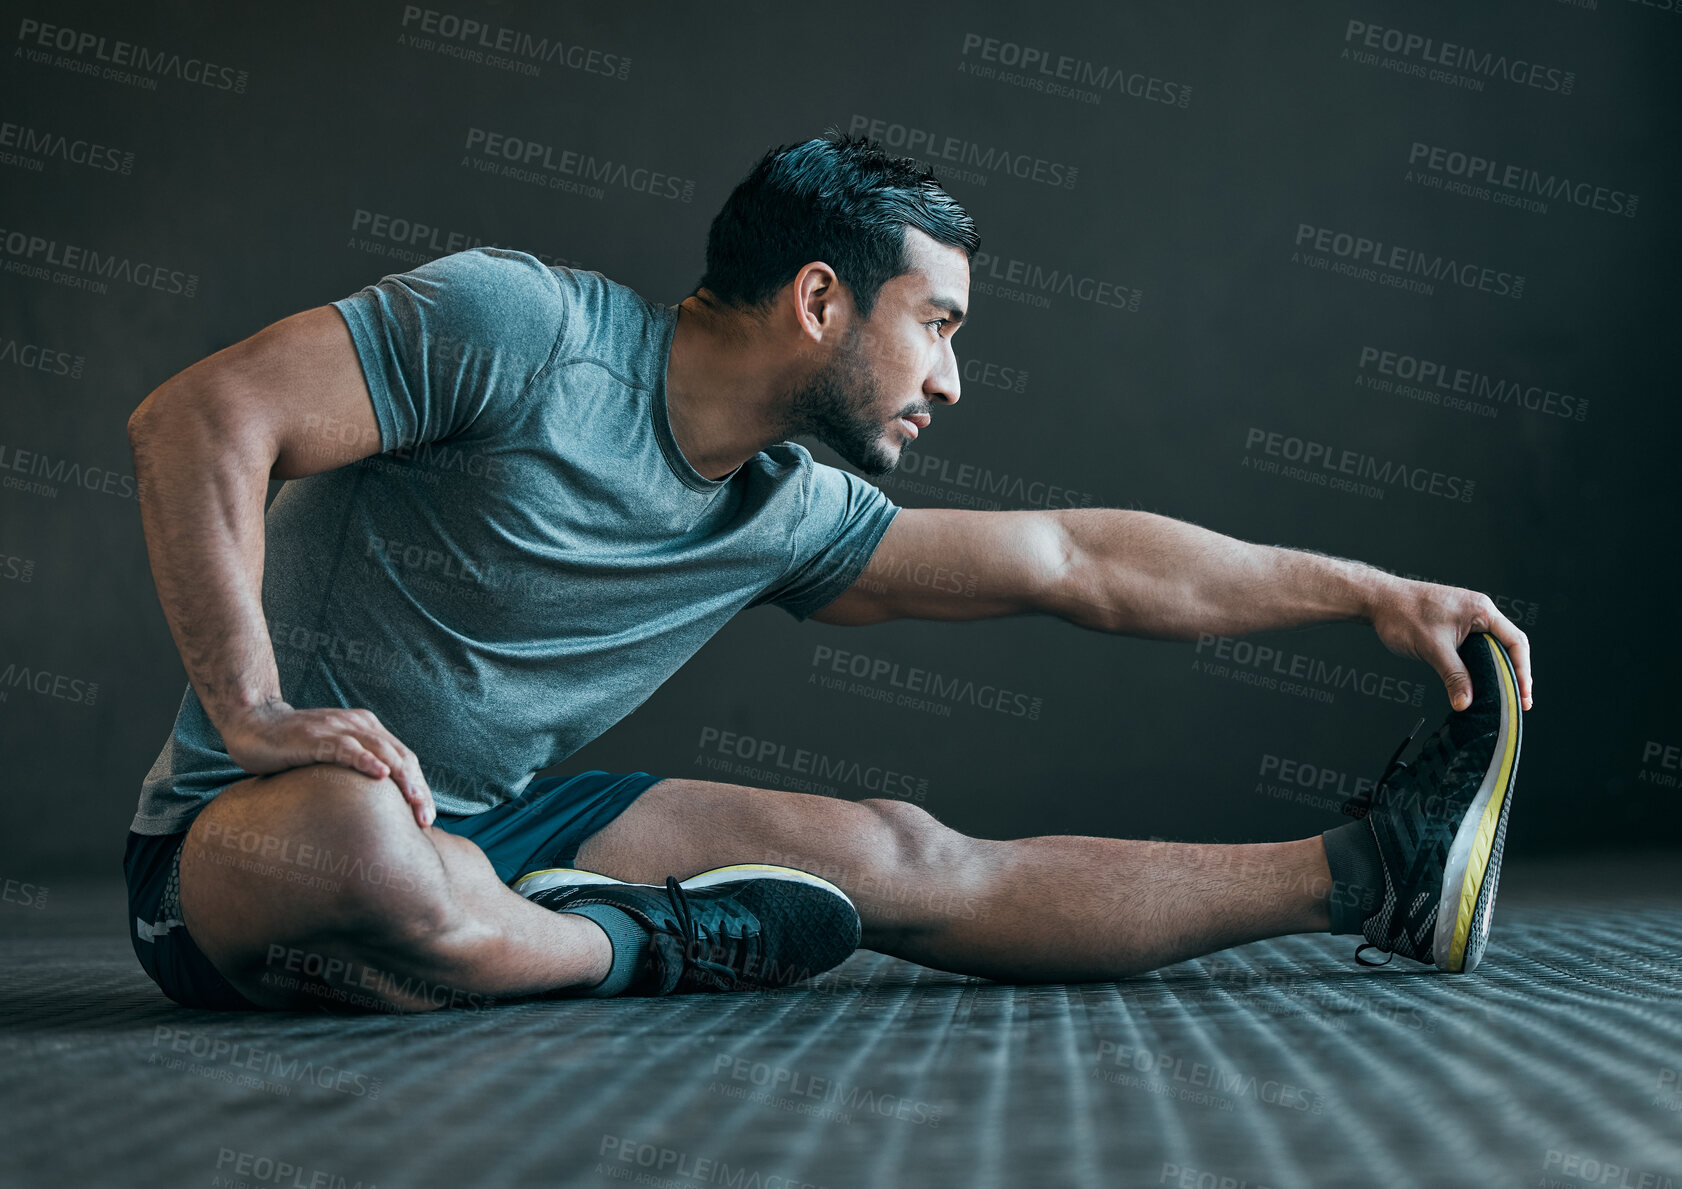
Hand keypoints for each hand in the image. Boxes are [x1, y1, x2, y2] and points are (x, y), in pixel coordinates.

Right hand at [220, 698, 436, 826]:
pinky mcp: (316, 736)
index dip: (419, 787)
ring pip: (381, 751)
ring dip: (401, 777)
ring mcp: (338, 729)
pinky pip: (346, 748)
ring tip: (414, 801)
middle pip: (400, 757)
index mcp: (369, 730)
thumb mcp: (333, 758)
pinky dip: (365, 760)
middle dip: (416, 788)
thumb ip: (354, 773)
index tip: (427, 818)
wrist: (253, 723)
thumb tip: (376, 812)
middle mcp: (360, 725)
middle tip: (426, 819)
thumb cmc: (294, 748)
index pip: (405, 759)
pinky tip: (379, 775)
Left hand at [1365, 576, 1533, 712]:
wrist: (1379, 600)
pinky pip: (1477, 646)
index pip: (1515, 642)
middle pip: (1509, 645)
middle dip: (1515, 674)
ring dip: (1499, 670)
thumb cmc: (1402, 614)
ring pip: (1492, 647)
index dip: (1523, 671)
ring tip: (1505, 695)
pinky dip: (1482, 664)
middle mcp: (1479, 611)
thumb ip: (1453, 676)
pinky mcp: (1456, 624)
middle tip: (1519, 701)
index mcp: (1481, 610)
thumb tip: (1466, 702)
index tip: (1524, 694)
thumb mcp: (1432, 649)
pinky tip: (1481, 681)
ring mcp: (1468, 617)